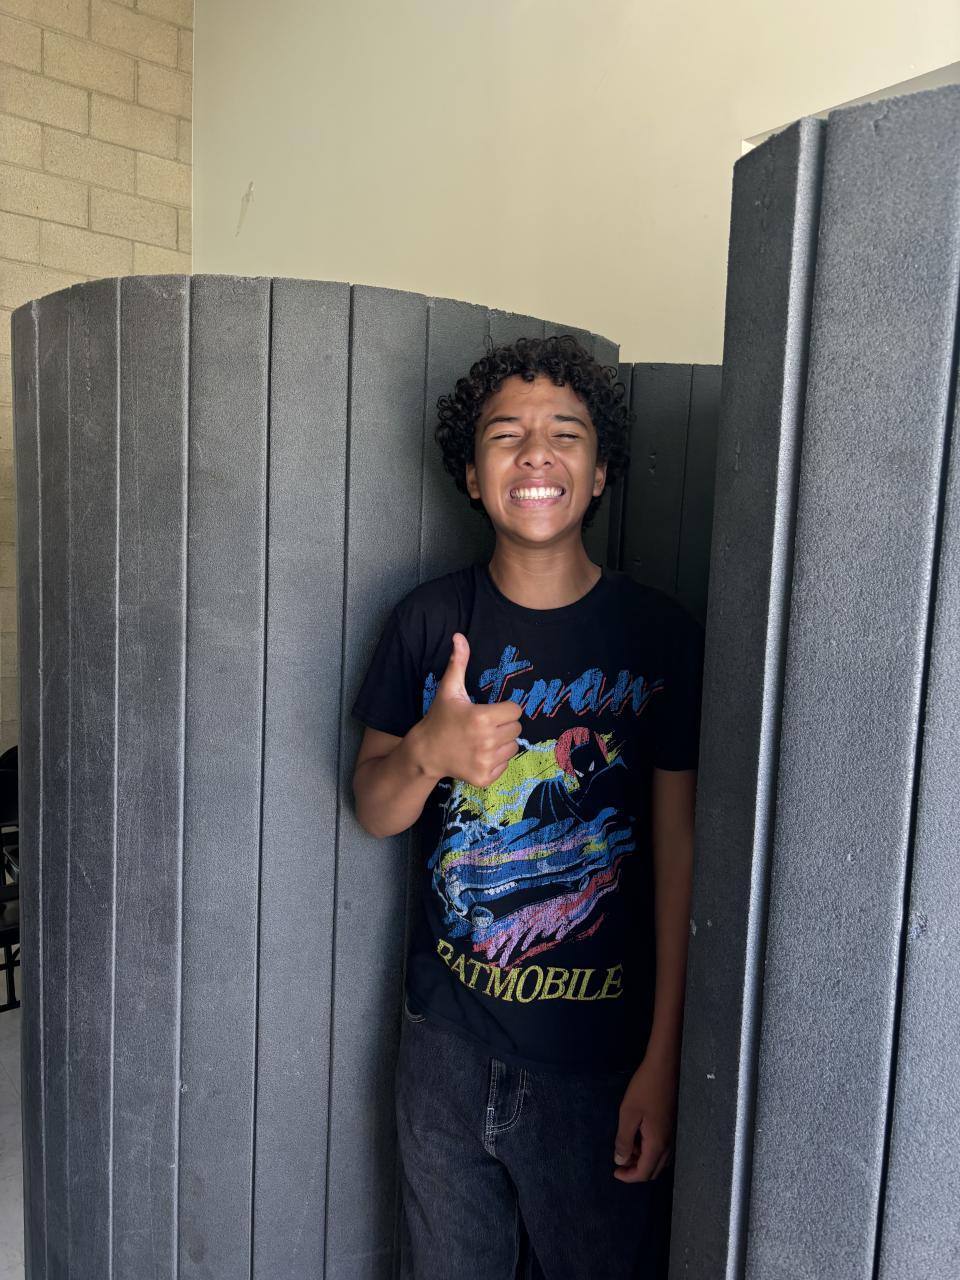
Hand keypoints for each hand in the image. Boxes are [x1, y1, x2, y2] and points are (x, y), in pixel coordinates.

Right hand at [412, 634, 521, 787]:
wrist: (425, 752)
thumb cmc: (440, 718)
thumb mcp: (449, 689)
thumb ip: (459, 663)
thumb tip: (459, 636)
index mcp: (482, 718)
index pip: (516, 710)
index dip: (504, 709)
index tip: (489, 711)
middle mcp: (486, 741)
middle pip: (516, 729)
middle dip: (503, 725)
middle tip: (484, 725)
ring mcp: (485, 762)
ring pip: (513, 747)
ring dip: (502, 743)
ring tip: (482, 739)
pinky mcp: (484, 778)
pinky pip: (505, 765)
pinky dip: (497, 760)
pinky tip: (479, 754)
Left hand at [612, 1054, 676, 1181]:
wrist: (665, 1067)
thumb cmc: (645, 1088)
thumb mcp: (628, 1114)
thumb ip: (624, 1140)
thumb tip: (620, 1160)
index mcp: (657, 1144)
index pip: (644, 1173)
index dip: (628, 1177)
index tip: (615, 1172)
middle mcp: (669, 1144)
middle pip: (653, 1171)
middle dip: (635, 1171)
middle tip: (620, 1160)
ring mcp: (673, 1136)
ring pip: (658, 1160)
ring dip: (642, 1160)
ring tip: (627, 1145)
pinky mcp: (673, 1127)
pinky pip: (662, 1149)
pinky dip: (649, 1150)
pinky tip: (639, 1135)